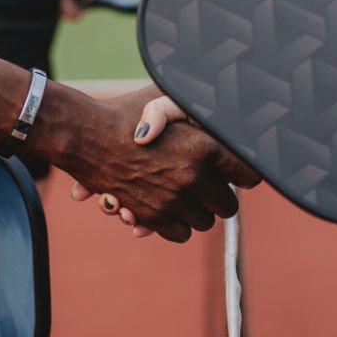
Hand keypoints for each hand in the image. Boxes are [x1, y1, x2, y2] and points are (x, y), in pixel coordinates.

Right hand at [58, 85, 254, 242]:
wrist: (86, 136)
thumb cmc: (128, 113)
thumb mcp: (166, 101)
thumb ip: (197, 112)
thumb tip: (229, 127)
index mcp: (204, 146)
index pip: (250, 174)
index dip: (245, 172)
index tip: (238, 171)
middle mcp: (192, 177)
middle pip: (229, 205)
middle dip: (220, 196)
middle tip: (210, 185)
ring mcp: (173, 200)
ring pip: (205, 223)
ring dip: (198, 211)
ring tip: (186, 194)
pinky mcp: (153, 217)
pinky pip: (181, 234)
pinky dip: (177, 224)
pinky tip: (170, 206)